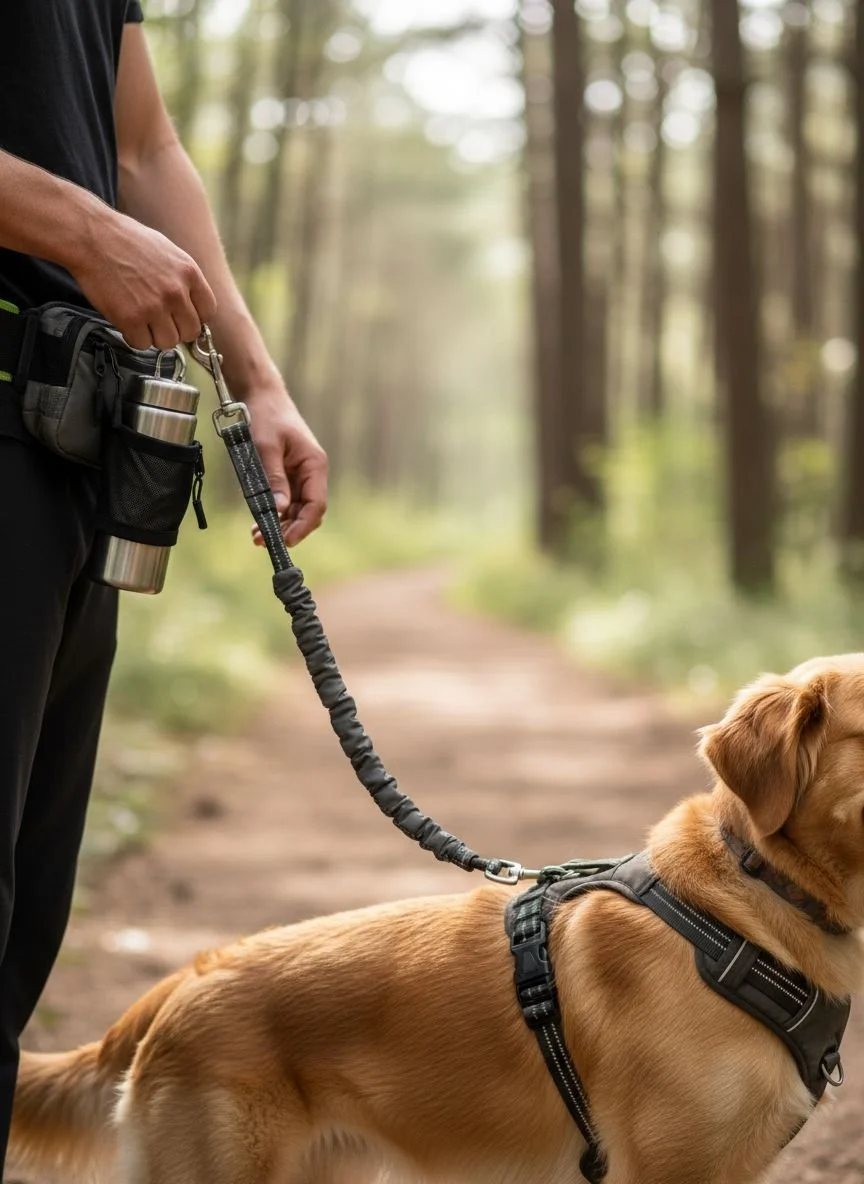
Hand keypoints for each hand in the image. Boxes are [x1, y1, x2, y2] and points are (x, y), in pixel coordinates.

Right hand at [69, 208, 216, 349]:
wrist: (91, 236)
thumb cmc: (125, 240)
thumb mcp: (167, 251)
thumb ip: (183, 278)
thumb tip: (191, 303)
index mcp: (189, 273)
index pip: (208, 311)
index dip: (193, 316)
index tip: (181, 316)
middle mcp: (176, 291)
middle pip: (189, 332)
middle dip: (175, 329)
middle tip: (158, 320)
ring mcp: (154, 307)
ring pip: (168, 343)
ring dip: (154, 336)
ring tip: (140, 319)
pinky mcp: (131, 319)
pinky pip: (142, 344)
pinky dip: (133, 337)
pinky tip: (125, 320)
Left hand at [245, 381, 327, 547]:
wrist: (259, 395)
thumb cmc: (266, 416)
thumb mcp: (267, 448)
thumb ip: (274, 479)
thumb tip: (279, 510)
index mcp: (314, 465)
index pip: (316, 505)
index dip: (302, 526)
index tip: (285, 540)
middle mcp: (311, 473)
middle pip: (306, 512)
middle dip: (288, 529)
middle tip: (264, 541)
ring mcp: (299, 476)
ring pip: (294, 510)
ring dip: (278, 524)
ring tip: (257, 536)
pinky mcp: (286, 476)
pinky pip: (283, 501)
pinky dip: (272, 513)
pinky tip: (257, 522)